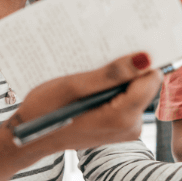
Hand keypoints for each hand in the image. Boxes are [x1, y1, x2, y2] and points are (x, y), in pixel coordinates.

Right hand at [8, 52, 161, 151]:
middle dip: (127, 68)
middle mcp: (131, 126)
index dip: (141, 59)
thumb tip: (145, 59)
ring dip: (117, 77)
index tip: (126, 43)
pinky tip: (92, 82)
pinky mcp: (119, 126)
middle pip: (144, 84)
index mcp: (122, 117)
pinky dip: (112, 88)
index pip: (151, 78)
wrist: (30, 137)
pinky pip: (125, 99)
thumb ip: (111, 74)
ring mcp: (126, 128)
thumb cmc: (46, 110)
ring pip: (134, 90)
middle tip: (103, 56)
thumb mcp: (74, 86)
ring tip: (93, 70)